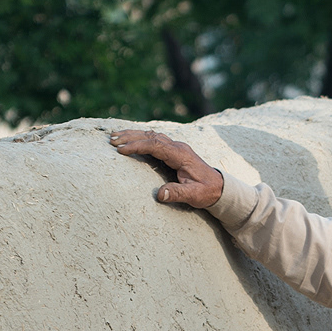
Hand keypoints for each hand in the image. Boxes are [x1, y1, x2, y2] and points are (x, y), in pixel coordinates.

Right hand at [109, 129, 224, 208]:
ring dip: (133, 135)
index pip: (155, 145)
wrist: (219, 187)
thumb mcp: (194, 196)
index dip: (137, 146)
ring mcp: (176, 146)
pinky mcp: (174, 150)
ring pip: (152, 135)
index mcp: (181, 154)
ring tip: (115, 137)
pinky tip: (130, 139)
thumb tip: (160, 194)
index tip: (121, 150)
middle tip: (112, 140)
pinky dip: (141, 137)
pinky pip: (155, 139)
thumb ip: (178, 193)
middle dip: (130, 137)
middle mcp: (178, 147)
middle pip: (151, 136)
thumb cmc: (206, 191)